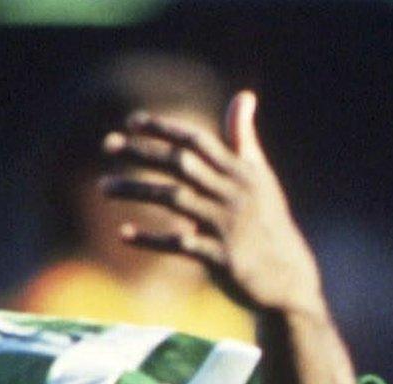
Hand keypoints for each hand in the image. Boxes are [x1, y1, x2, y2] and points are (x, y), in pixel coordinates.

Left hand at [100, 92, 323, 315]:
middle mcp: (234, 193)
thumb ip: (244, 139)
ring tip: (103, 187)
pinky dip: (150, 239)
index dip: (165, 129)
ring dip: (136, 190)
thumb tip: (244, 95)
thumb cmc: (268, 224)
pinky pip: (180, 244)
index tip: (131, 121)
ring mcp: (228, 225)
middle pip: (181, 164)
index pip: (197, 141)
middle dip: (142, 152)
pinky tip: (124, 234)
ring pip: (174, 199)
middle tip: (107, 145)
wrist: (289, 279)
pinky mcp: (222, 257)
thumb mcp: (260, 178)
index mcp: (242, 171)